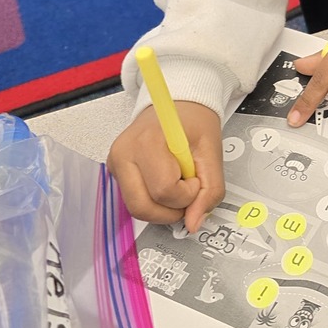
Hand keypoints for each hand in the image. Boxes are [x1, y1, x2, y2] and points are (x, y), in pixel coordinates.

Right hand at [107, 101, 224, 233]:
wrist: (180, 104)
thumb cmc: (194, 121)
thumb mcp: (212, 151)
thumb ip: (210, 189)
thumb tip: (194, 222)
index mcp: (148, 141)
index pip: (163, 190)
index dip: (186, 194)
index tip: (196, 180)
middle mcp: (124, 153)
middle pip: (142, 206)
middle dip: (171, 210)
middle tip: (188, 192)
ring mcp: (115, 163)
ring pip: (136, 208)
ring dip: (163, 207)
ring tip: (178, 184)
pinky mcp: (115, 171)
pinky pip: (134, 199)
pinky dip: (154, 200)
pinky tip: (166, 181)